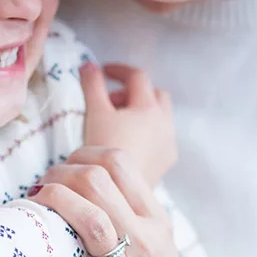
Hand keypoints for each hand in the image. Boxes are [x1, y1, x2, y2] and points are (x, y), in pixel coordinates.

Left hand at [21, 148, 225, 256]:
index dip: (84, 154)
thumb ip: (131, 209)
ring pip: (91, 222)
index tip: (65, 166)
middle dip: (60, 174)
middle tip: (42, 187)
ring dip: (54, 204)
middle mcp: (145, 242)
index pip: (120, 162)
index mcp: (155, 220)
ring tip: (32, 206)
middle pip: (98, 182)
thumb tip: (88, 177)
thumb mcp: (157, 241)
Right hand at [81, 63, 176, 185]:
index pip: (137, 77)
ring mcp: (168, 142)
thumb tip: (88, 64)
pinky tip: (127, 142)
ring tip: (118, 122)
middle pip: (155, 94)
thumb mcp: (95, 113)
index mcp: (149, 107)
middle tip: (112, 101)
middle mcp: (165, 122)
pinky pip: (161, 135)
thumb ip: (92, 85)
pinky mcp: (167, 160)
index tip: (103, 72)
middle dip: (134, 91)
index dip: (119, 70)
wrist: (116, 191)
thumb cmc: (105, 149)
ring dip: (142, 111)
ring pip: (160, 115)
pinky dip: (147, 130)